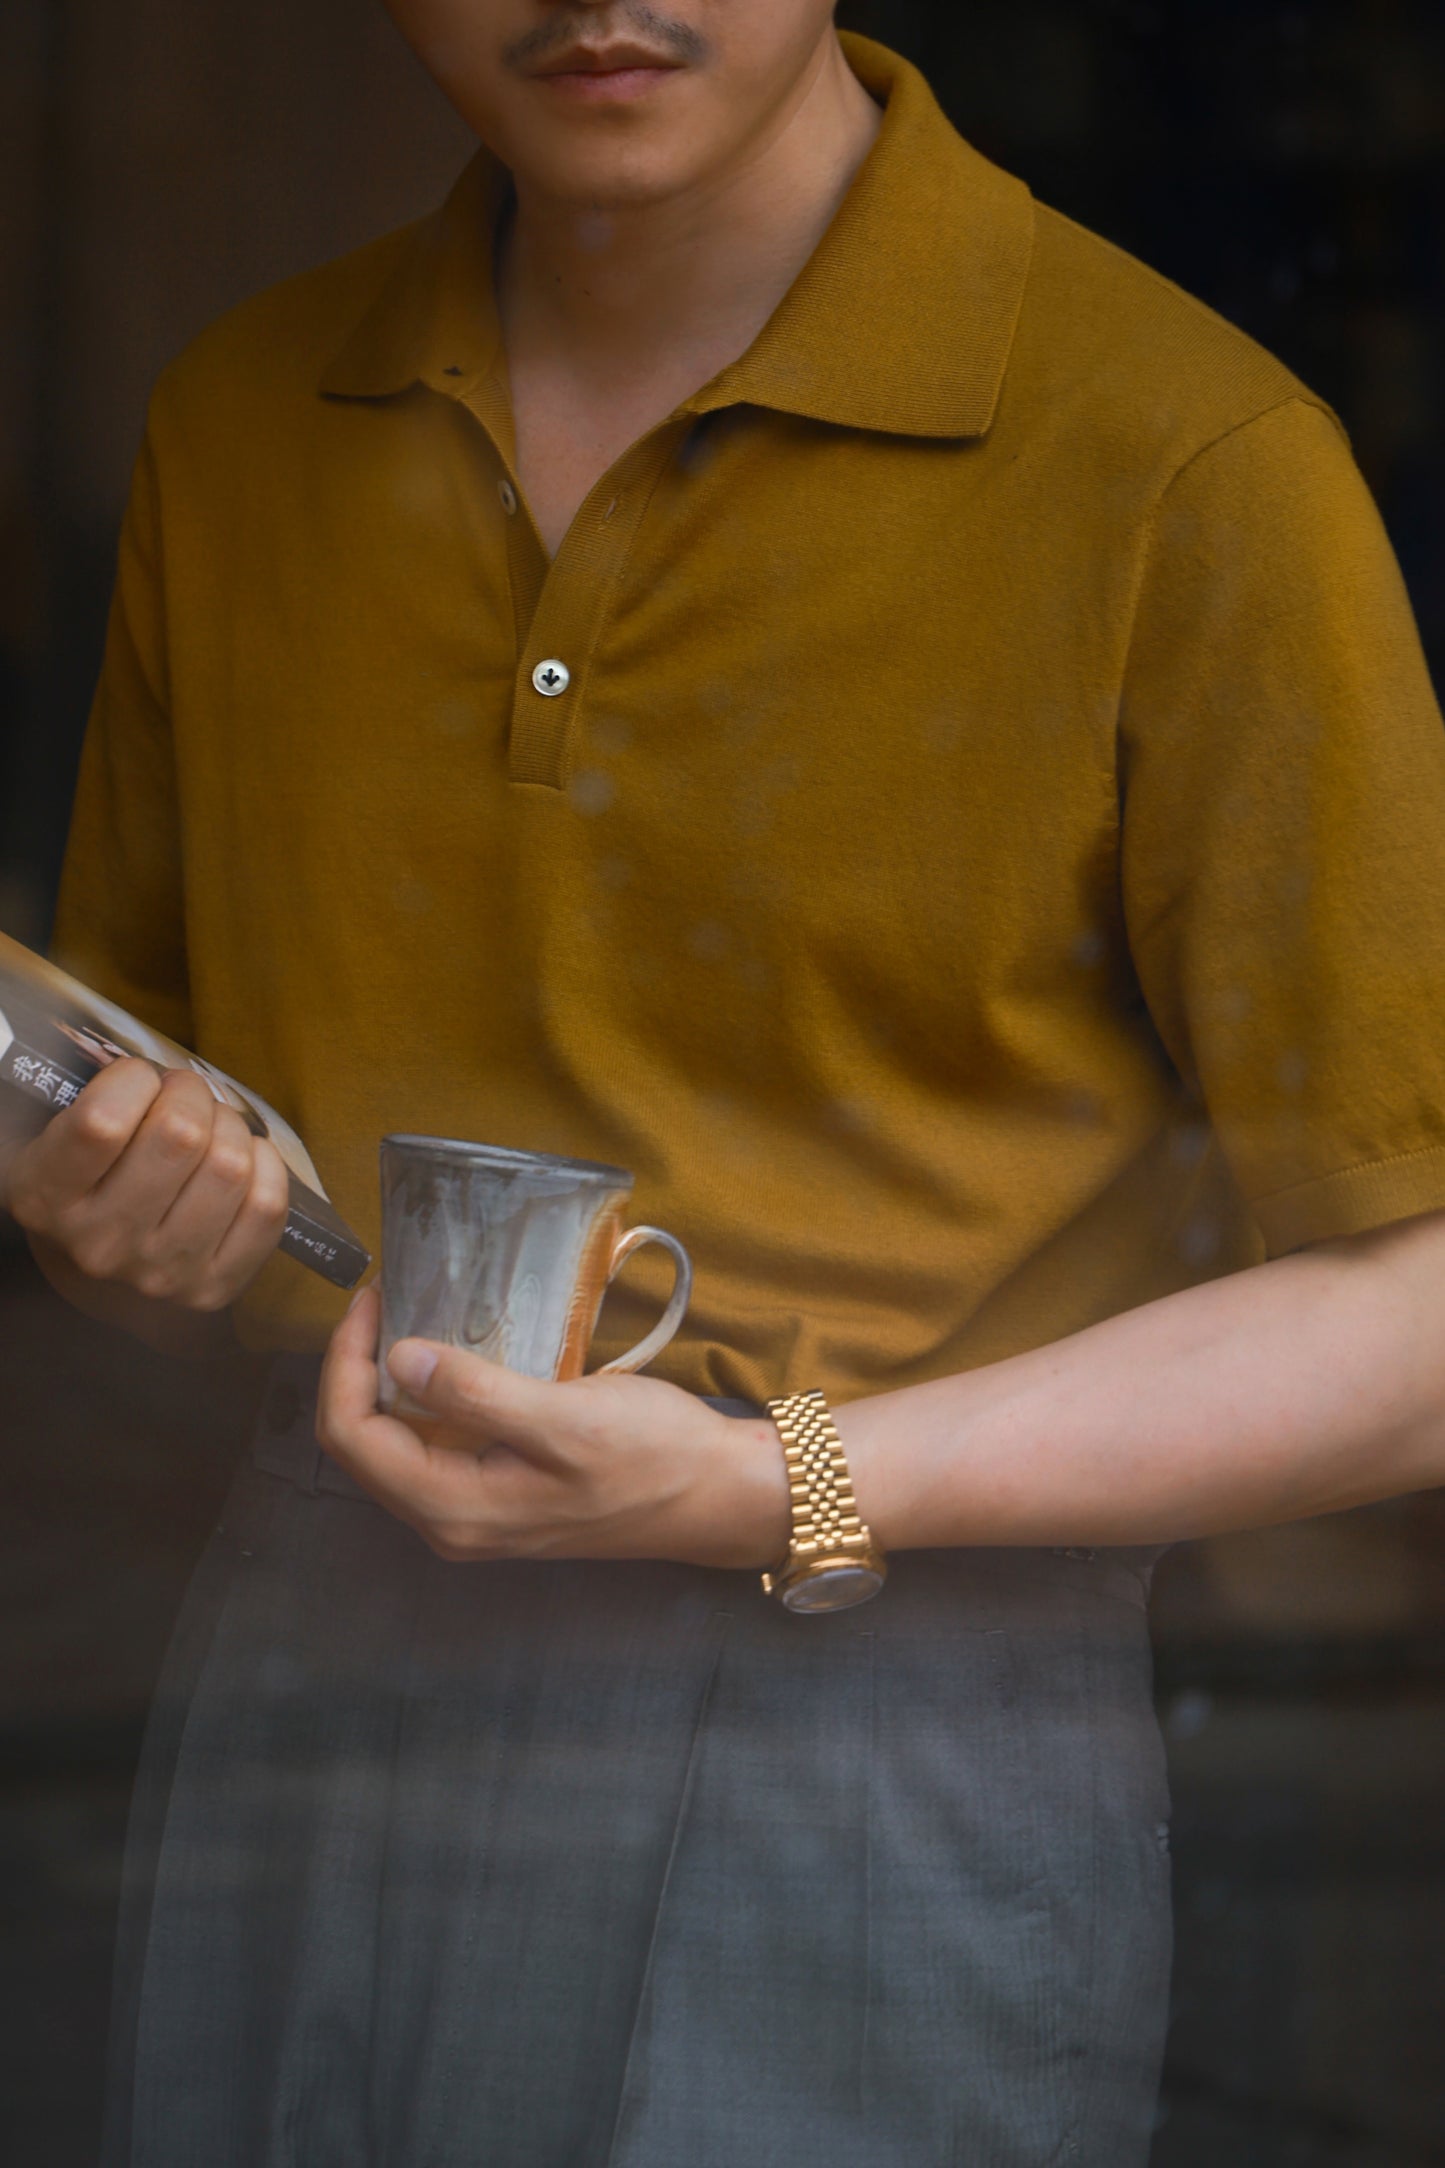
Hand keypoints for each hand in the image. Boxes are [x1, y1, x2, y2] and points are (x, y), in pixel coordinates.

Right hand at [3, 1056, 289, 1312]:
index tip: (139, 1078)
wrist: (101, 1269)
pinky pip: (266, 1205)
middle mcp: (98, 1243)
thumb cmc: (89, 1177)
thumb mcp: (59, 1134)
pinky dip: (266, 1165)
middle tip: (184, 1095)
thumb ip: (90, 1096)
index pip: (103, 1122)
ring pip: (230, 1165)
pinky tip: (244, 1158)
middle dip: (192, 1093)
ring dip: (231, 1126)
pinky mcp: (213, 1288)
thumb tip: (151, 1064)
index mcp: (44, 1197)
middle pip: (181, 1135)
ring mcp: (159, 1272)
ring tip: (213, 1127)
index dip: (135, 1079)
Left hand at [317, 1284, 790, 1567]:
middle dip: (356, 1366)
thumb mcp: (565, 1417)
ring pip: (394, 1444)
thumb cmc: (652, 1456)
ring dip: (386, 1379)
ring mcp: (473, 1513)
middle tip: (385, 1295)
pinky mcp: (498, 1493)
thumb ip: (476, 1393)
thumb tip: (397, 1356)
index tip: (374, 1297)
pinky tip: (447, 1351)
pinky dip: (425, 1395)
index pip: (354, 1437)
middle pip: (362, 1444)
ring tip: (407, 1311)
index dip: (344, 1362)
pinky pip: (432, 1445)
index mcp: (456, 1511)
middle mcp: (450, 1523)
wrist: (716, 1494)